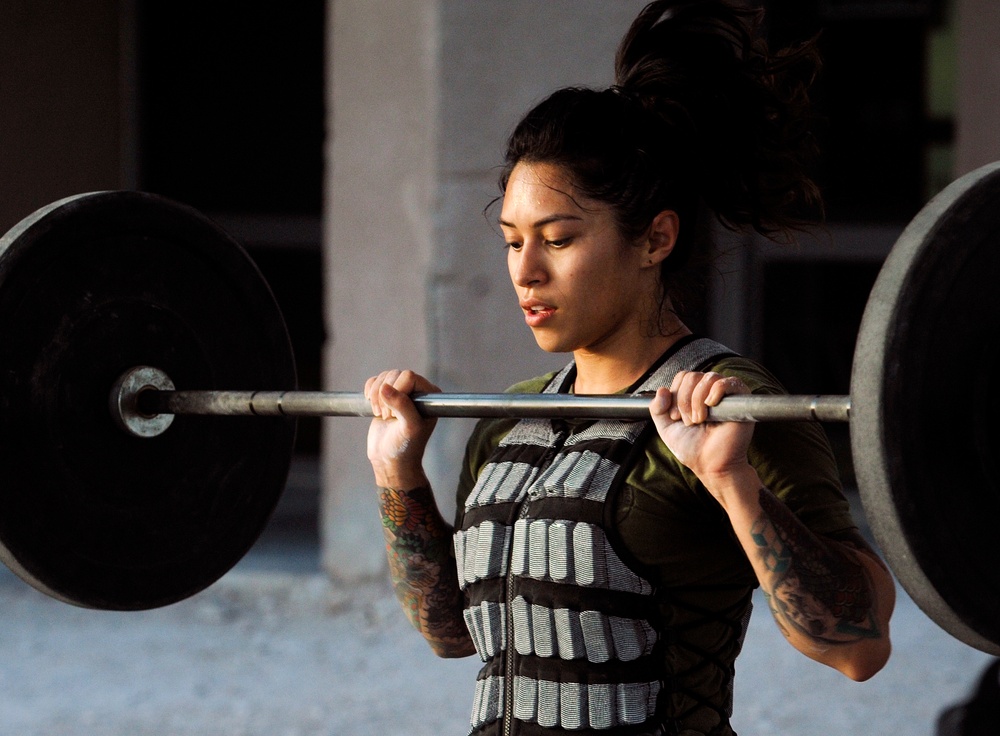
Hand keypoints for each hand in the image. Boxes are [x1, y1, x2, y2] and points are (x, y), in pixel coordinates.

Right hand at [364, 369, 439, 487]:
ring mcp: (401, 392)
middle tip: (388, 417)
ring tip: (382, 415)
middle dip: (385, 396)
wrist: (390, 459)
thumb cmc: (406, 447)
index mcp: (430, 395)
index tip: (394, 413)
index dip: (397, 390)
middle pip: (394, 374)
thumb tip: (385, 387)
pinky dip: (369, 392)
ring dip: (376, 396)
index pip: (409, 376)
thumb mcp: (409, 427)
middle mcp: (417, 390)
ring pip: (383, 377)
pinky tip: (373, 408)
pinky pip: (374, 382)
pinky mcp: (385, 396)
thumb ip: (402, 406)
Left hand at [648, 371, 754, 489]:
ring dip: (697, 400)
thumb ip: (657, 409)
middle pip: (692, 376)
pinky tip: (711, 405)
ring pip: (707, 378)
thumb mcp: (666, 428)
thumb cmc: (692, 448)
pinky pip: (728, 382)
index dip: (675, 394)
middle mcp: (710, 392)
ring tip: (700, 420)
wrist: (711, 465)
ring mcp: (726, 395)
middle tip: (690, 422)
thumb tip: (662, 389)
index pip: (683, 377)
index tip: (676, 417)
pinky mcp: (741, 400)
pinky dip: (715, 391)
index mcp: (695, 395)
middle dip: (684, 400)